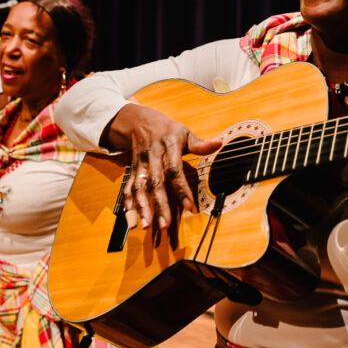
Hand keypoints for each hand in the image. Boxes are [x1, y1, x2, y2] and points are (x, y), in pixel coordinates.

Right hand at [107, 103, 221, 231]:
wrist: (138, 122)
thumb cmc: (166, 130)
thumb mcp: (184, 133)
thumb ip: (200, 143)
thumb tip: (219, 143)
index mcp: (168, 147)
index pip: (174, 170)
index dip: (182, 189)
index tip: (189, 207)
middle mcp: (153, 157)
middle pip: (155, 183)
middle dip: (159, 205)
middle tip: (164, 224)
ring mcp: (141, 165)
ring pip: (139, 187)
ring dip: (141, 207)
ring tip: (146, 225)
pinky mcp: (132, 170)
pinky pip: (128, 187)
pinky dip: (128, 202)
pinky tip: (131, 217)